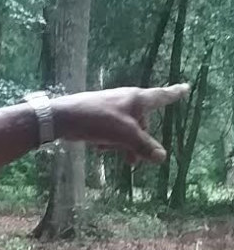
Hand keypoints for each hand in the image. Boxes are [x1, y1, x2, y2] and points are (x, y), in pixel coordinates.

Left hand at [51, 84, 190, 164]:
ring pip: (126, 130)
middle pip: (142, 123)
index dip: (174, 94)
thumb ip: (144, 146)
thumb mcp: (124, 134)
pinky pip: (111, 131)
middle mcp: (127, 101)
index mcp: (137, 99)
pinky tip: (97, 146)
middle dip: (137, 141)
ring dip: (120, 143)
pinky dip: (107, 140)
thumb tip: (162, 157)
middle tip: (131, 162)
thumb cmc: (98, 120)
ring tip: (108, 151)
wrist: (63, 118)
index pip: (162, 96)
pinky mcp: (99, 117)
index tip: (186, 87)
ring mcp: (112, 108)